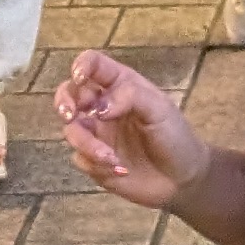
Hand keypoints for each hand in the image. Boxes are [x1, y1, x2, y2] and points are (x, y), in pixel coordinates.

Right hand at [55, 47, 213, 211]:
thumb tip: (98, 107)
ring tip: (111, 159)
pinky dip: (95, 165)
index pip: (94, 65)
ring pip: (71, 130)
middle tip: (70, 115)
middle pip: (70, 94)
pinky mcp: (95, 162)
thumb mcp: (159, 109)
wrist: (181, 179)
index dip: (82, 65)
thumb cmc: (173, 135)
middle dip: (64, 101)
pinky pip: (80, 159)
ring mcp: (97, 134)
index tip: (80, 78)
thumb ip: (130, 97)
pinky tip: (120, 171)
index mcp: (120, 84)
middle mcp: (103, 106)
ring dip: (87, 144)